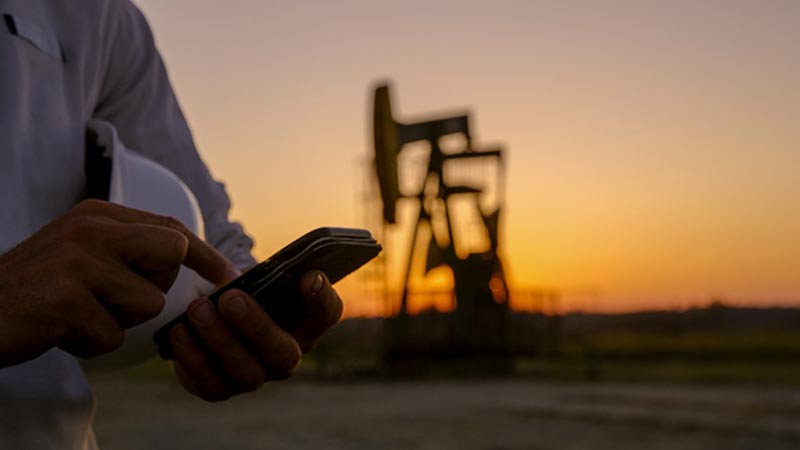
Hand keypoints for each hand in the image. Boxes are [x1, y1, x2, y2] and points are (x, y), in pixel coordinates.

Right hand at [0, 199, 234, 367]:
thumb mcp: (79, 251)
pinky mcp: (67, 300)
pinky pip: (112, 335)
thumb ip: (125, 248)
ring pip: (147, 303)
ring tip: (76, 313)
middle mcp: (92, 229)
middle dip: (153, 287)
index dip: (204, 254)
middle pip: (171, 257)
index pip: (172, 227)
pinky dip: (90, 343)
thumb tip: (184, 256)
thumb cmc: (33, 288)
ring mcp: (79, 262)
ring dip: (117, 321)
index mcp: (98, 214)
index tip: (227, 275)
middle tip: (108, 296)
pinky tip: (60, 330)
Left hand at [169, 270, 342, 401]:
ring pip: (246, 371)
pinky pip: (209, 383)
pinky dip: (192, 357)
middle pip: (284, 354)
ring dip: (220, 339)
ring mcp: (255, 377)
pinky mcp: (221, 389)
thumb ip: (270, 274)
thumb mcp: (258, 278)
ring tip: (197, 309)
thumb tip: (264, 272)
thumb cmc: (241, 291)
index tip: (308, 275)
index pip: (327, 314)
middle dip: (256, 326)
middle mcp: (286, 356)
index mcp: (305, 324)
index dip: (322, 298)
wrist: (209, 314)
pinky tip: (179, 331)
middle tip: (230, 297)